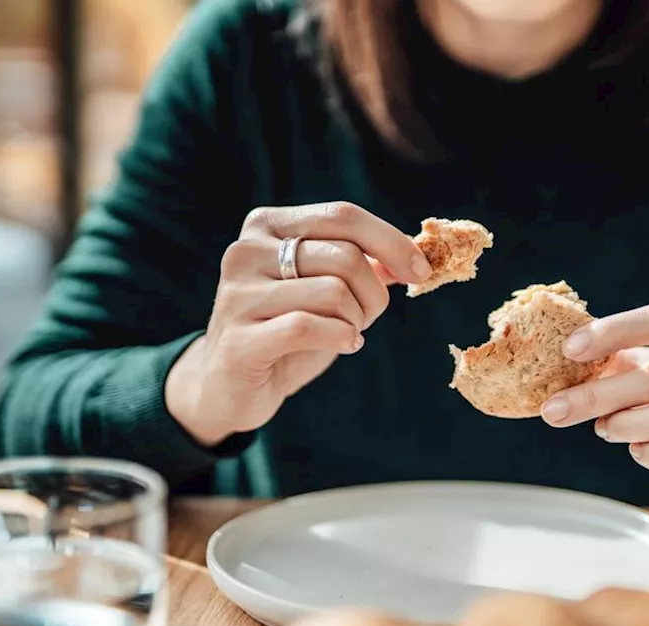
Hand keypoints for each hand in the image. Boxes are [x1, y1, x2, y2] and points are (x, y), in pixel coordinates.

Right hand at [165, 202, 432, 444]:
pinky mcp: (239, 339)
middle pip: (345, 257)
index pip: (343, 216)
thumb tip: (413, 254)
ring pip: (333, 293)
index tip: (420, 271)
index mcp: (268, 225)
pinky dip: (340, 338)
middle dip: (373, 294)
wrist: (228, 385)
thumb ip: (361, 264)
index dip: (391, 242)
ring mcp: (238, 294)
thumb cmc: (285, 330)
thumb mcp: (324, 288)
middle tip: (367, 318)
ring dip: (356, 320)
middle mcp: (246, 251)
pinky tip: (342, 345)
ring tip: (346, 333)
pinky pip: (310, 327)